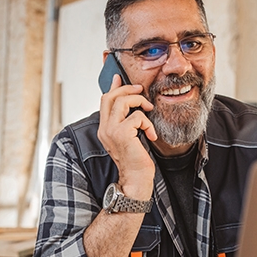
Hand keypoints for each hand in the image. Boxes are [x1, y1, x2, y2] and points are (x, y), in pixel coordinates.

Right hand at [97, 75, 155, 199]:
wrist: (136, 179)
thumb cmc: (136, 161)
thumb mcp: (130, 137)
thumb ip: (127, 122)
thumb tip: (133, 106)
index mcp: (105, 128)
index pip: (104, 101)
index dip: (112, 87)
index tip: (118, 77)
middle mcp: (104, 128)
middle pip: (110, 97)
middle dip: (128, 89)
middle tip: (141, 90)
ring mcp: (111, 131)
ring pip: (122, 101)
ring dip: (140, 102)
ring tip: (149, 110)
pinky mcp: (122, 134)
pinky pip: (137, 116)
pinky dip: (148, 123)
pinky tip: (151, 135)